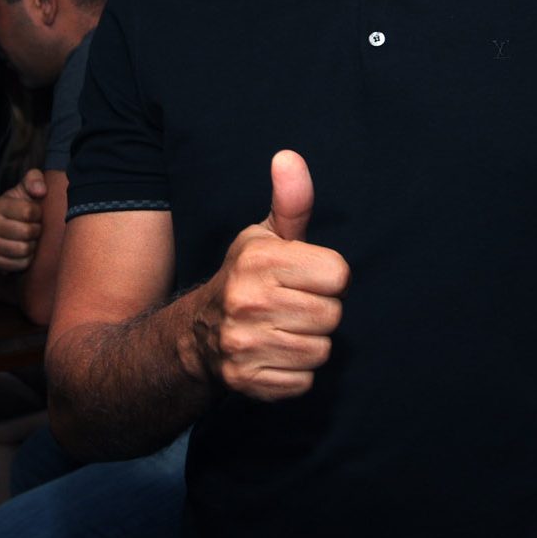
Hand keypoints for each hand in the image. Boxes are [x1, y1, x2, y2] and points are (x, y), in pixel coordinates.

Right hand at [0, 168, 45, 272]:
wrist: (5, 229)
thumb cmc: (20, 207)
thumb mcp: (26, 188)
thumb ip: (34, 180)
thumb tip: (40, 191)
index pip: (29, 212)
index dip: (38, 213)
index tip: (36, 213)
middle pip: (27, 232)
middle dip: (37, 230)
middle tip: (34, 228)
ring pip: (24, 250)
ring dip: (33, 245)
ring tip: (30, 239)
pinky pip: (21, 264)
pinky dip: (27, 259)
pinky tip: (25, 251)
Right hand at [194, 150, 349, 400]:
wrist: (198, 333)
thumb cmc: (248, 276)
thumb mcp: (267, 235)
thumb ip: (290, 200)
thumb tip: (289, 157)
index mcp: (260, 260)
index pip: (338, 274)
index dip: (329, 276)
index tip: (308, 277)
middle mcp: (249, 301)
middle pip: (332, 315)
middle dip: (321, 310)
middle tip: (295, 304)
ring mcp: (245, 343)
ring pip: (320, 350)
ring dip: (310, 342)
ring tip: (286, 328)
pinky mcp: (247, 380)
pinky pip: (303, 381)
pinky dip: (296, 372)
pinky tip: (276, 353)